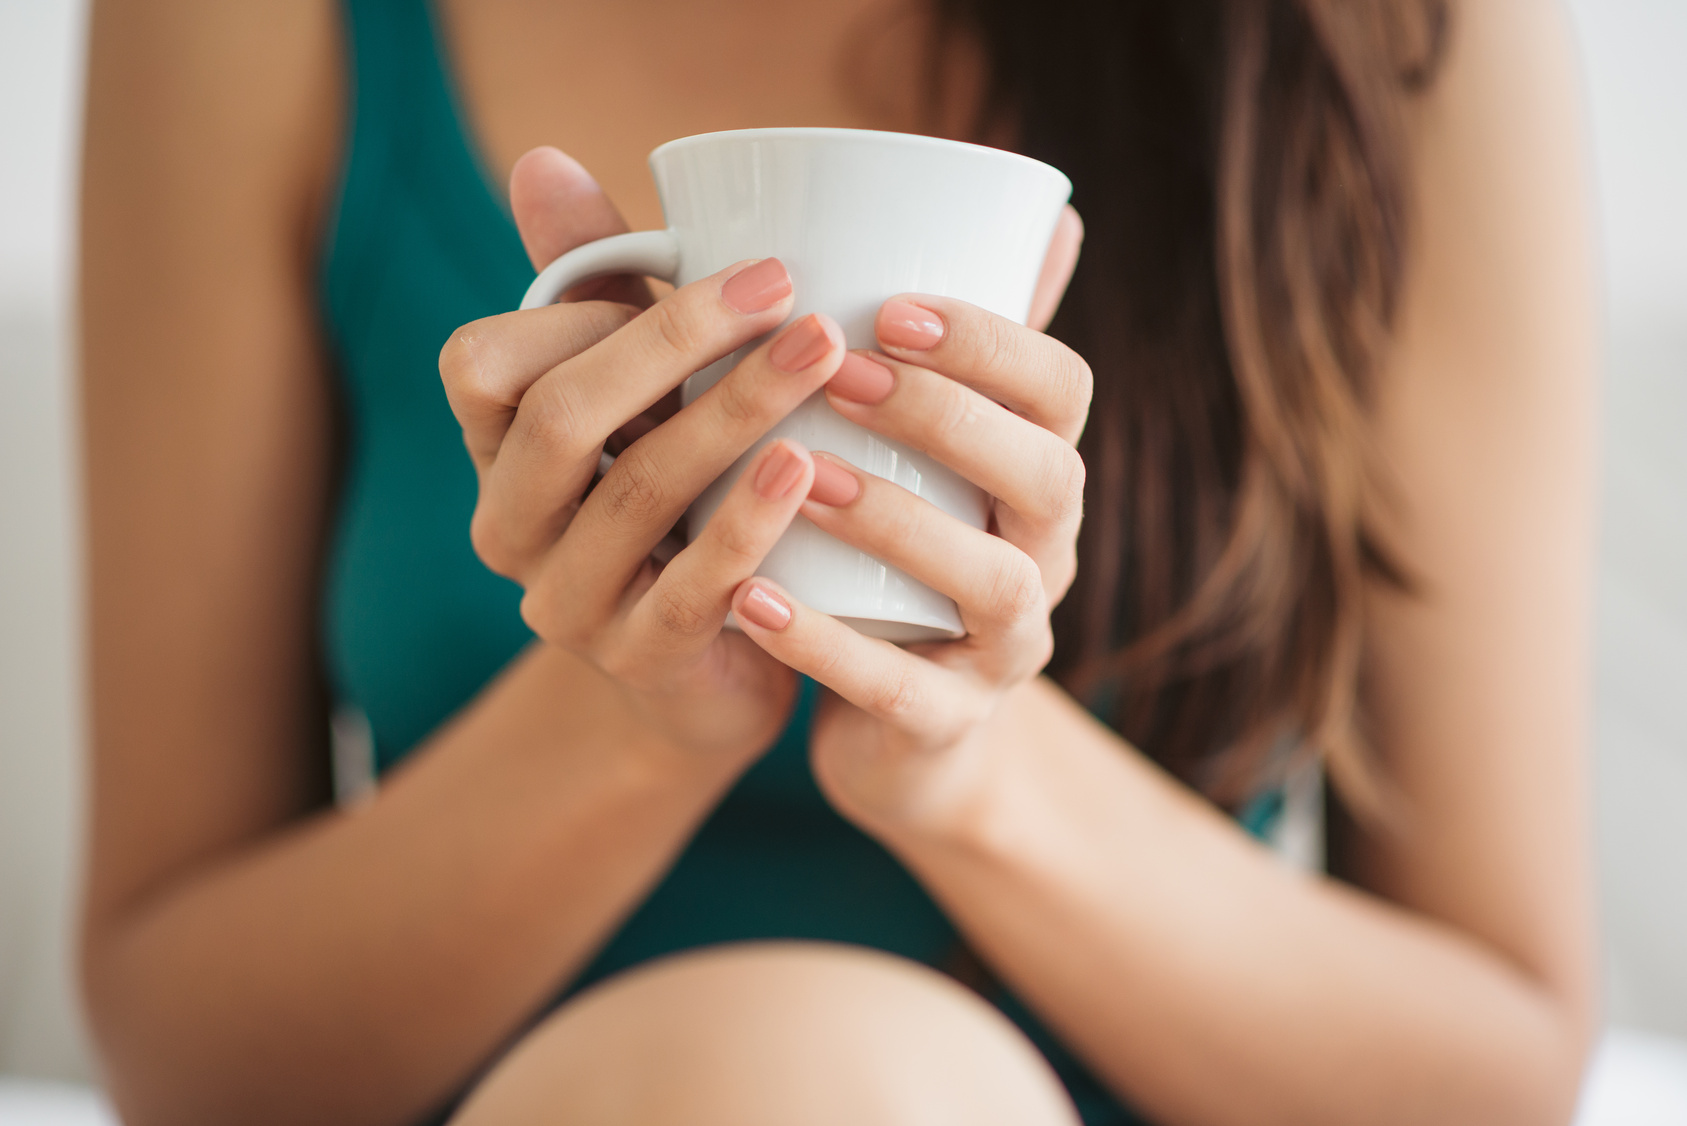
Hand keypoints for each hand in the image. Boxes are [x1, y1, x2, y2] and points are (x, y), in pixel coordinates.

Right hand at [440, 148, 847, 760]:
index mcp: (499, 451)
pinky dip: (747, 526)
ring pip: (636, 495)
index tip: (711, 268)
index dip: (577, 313)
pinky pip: (688, 592)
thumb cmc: (682, 498)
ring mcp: (568, 603)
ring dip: (735, 414)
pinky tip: (805, 470)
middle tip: (790, 290)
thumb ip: (595, 284)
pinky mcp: (639, 661)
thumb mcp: (642, 392)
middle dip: (675, 342)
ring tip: (824, 354)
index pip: (484, 364)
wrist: (709, 669)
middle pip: (561, 420)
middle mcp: (511, 527)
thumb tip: (540, 160)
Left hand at [727, 208, 1091, 836]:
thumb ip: (906, 343)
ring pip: (994, 583)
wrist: (896, 726)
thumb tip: (906, 212)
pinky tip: (750, 600)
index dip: (994, 343)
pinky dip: (828, 647)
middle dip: (950, 417)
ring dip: (899, 521)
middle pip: (1047, 475)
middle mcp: (1045, 555)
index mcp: (1036, 472)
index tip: (893, 305)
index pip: (1062, 390)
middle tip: (841, 374)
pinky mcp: (948, 724)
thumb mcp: (905, 453)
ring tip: (802, 477)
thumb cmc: (888, 554)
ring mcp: (1006, 647)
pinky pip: (905, 691)